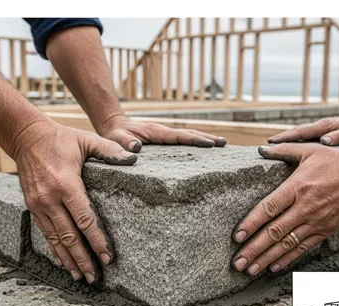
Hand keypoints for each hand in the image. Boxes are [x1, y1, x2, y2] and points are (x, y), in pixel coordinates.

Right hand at [14, 120, 136, 283]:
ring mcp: (38, 205)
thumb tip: (134, 157)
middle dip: (83, 259)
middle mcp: (50, 199)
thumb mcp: (87, 139)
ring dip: (68, 260)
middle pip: (69, 236)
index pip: (85, 219)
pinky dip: (54, 250)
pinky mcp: (32, 206)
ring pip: (55, 239)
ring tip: (79, 277)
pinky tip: (63, 262)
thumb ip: (110, 149)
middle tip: (94, 278)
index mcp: (66, 185)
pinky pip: (45, 233)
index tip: (108, 257)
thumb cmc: (61, 138)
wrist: (25, 136)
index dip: (97, 241)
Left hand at [96, 114, 225, 151]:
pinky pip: (184, 139)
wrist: (113, 124)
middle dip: (208, 138)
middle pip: (190, 133)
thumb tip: (137, 147)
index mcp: (156, 132)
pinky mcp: (166, 138)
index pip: (179, 136)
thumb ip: (124, 142)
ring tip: (223, 144)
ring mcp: (166, 134)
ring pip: (189, 135)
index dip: (195, 140)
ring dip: (206, 138)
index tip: (210, 144)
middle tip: (225, 144)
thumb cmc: (114, 134)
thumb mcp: (115, 138)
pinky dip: (197, 141)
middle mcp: (164, 131)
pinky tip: (206, 148)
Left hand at [231, 143, 338, 275]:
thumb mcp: (309, 150)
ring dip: (266, 258)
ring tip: (250, 270)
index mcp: (297, 187)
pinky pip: (303, 248)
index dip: (251, 224)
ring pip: (287, 244)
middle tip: (236, 263)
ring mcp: (315, 221)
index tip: (237, 237)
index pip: (269, 209)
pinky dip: (287, 259)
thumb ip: (283, 150)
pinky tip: (273, 267)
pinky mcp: (325, 230)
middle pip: (274, 232)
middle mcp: (304, 208)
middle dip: (253, 249)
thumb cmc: (336, 162)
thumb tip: (261, 149)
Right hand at [267, 113, 338, 145]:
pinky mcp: (322, 133)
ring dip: (286, 140)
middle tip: (265, 145)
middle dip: (280, 138)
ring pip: (299, 135)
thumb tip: (324, 141)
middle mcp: (319, 127)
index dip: (285, 138)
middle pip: (295, 132)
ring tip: (273, 147)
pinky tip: (290, 149)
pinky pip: (305, 138)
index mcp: (323, 127)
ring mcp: (320, 129)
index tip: (272, 142)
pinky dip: (295, 142)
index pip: (300, 132)